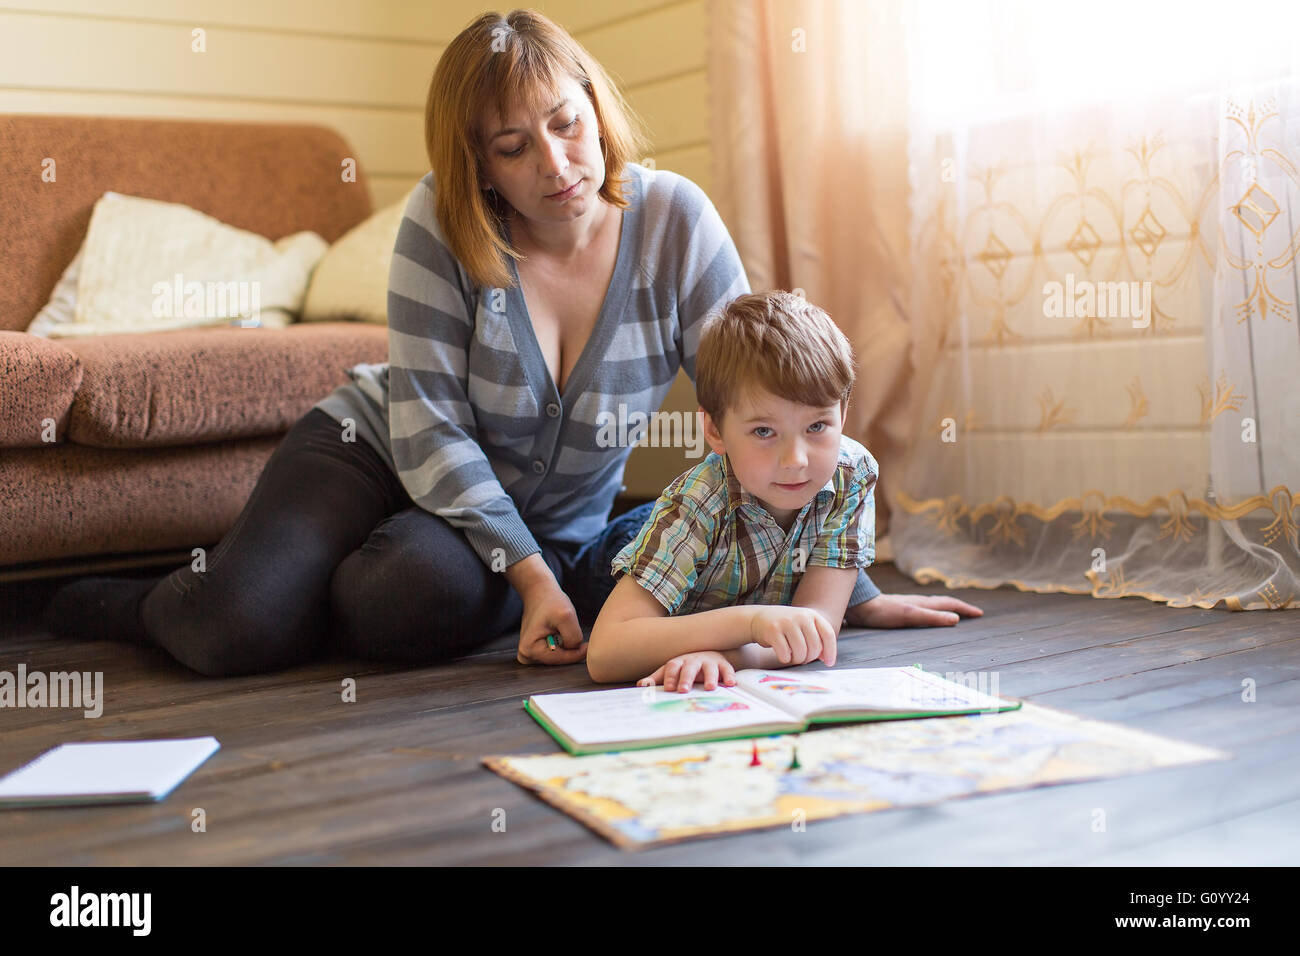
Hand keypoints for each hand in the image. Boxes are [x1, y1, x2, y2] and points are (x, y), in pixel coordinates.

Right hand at [515, 583, 585, 665]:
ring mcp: (530, 654)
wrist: (539, 592)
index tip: (589, 647)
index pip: (559, 659)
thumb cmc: (551, 602)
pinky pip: (555, 653)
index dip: (576, 654)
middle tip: (575, 633)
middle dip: (570, 650)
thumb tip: (576, 649)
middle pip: (558, 661)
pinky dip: (562, 645)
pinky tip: (560, 632)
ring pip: (558, 657)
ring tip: (563, 629)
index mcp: (529, 649)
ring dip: (566, 646)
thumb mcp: (566, 616)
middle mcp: (526, 655)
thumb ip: (573, 637)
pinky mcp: (535, 651)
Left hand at [636, 651, 736, 692]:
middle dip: (686, 678)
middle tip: (683, 690)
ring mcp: (709, 661)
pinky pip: (727, 669)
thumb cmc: (685, 667)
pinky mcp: (723, 665)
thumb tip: (641, 686)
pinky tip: (730, 684)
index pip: (672, 667)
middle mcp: (693, 660)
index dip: (670, 677)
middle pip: (689, 668)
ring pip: (709, 668)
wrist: (708, 653)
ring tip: (710, 688)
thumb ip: (656, 678)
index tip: (669, 688)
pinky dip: (729, 676)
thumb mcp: (670, 671)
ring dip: (710, 677)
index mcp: (679, 662)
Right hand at [748, 605, 836, 666]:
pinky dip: (785, 659)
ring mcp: (786, 622)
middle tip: (802, 658)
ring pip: (801, 653)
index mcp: (811, 615)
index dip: (831, 651)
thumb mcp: (803, 626)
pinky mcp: (773, 630)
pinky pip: (785, 654)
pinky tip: (782, 654)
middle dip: (809, 658)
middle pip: (815, 647)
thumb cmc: (784, 626)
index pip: (828, 634)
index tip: (829, 663)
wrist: (758, 618)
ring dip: (797, 660)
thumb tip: (827, 658)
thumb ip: (816, 639)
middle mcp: (801, 616)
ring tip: (792, 656)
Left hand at [844, 593, 983, 628]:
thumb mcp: (911, 616)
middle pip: (944, 603)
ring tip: (954, 614)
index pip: (949, 604)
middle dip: (960, 607)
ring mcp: (909, 604)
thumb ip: (932, 617)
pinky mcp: (900, 609)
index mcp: (924, 603)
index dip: (965, 609)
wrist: (861, 606)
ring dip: (947, 609)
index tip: (980, 614)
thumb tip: (956, 619)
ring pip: (933, 605)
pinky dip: (932, 612)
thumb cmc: (885, 612)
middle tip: (973, 614)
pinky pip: (923, 610)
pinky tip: (926, 616)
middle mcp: (919, 602)